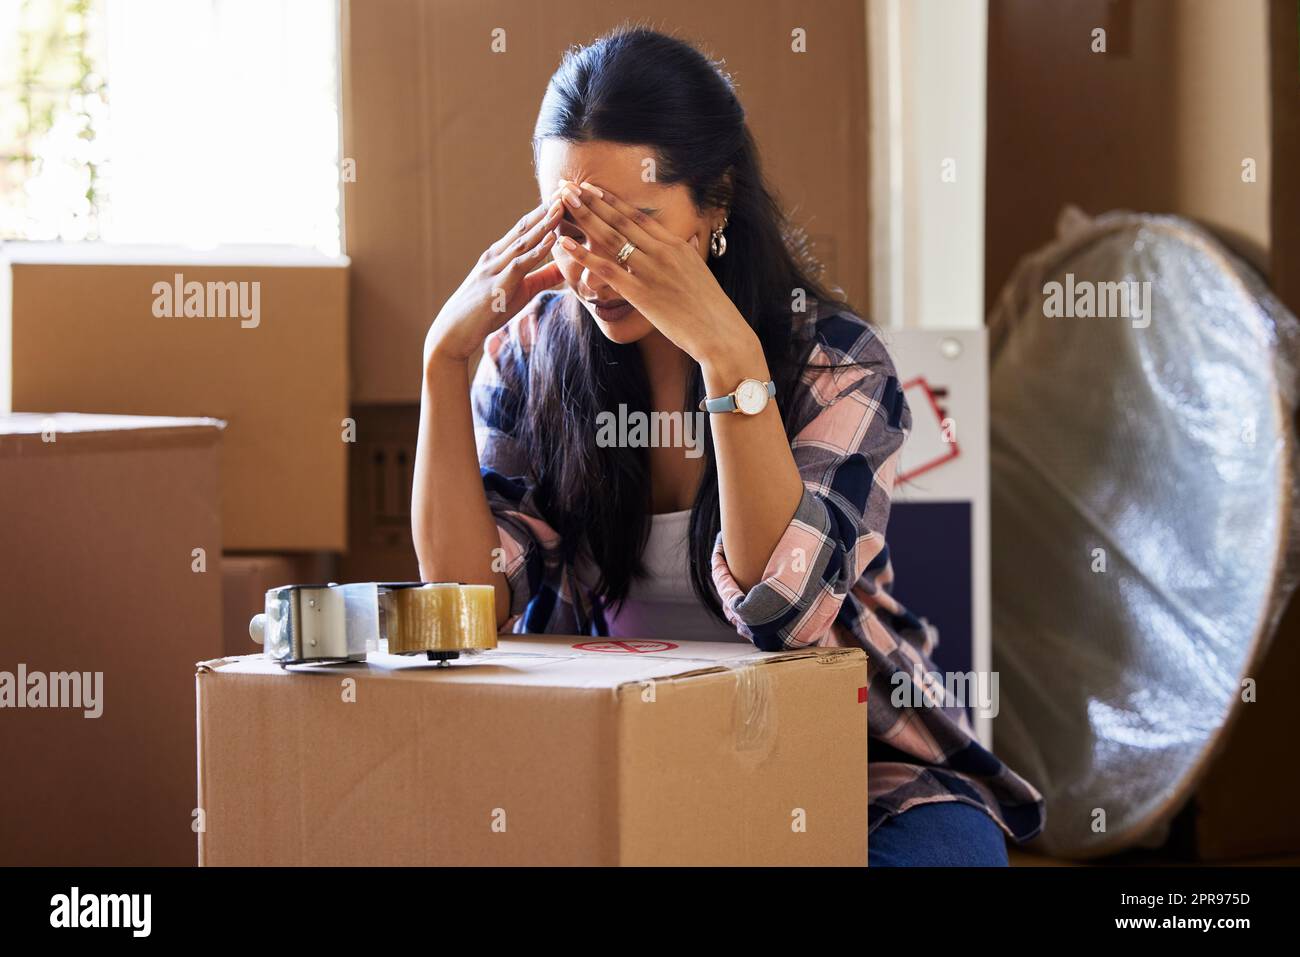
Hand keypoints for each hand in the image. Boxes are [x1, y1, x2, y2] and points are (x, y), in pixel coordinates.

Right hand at [425, 196, 565, 364]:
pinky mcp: (497, 284)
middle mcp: (496, 255)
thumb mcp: (520, 291)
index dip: (546, 211)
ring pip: (523, 240)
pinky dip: (537, 250)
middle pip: (525, 226)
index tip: (566, 195)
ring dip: (544, 223)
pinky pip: (520, 263)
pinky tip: (551, 239)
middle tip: (568, 187)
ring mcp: (495, 267)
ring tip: (562, 205)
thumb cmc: (487, 312)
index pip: (526, 227)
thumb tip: (566, 267)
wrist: (455, 332)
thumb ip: (542, 277)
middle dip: (547, 207)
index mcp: (501, 254)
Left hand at [555, 180, 754, 364]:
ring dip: (584, 217)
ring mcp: (650, 270)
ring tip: (563, 201)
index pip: (638, 217)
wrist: (720, 333)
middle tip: (568, 185)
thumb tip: (693, 234)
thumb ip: (691, 249)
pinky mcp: (640, 292)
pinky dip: (584, 254)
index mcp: (676, 245)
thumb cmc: (711, 308)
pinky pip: (606, 268)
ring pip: (610, 237)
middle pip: (620, 220)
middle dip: (592, 201)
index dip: (612, 201)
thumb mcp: (701, 270)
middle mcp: (662, 252)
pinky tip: (565, 242)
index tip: (593, 188)